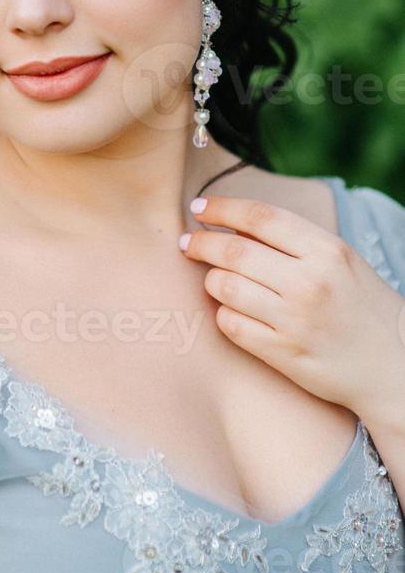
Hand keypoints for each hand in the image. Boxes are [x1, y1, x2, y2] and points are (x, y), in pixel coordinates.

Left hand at [179, 195, 404, 419]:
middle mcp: (309, 282)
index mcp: (326, 251)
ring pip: (225, 287)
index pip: (260, 217)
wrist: (392, 365)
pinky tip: (231, 308)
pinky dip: (223, 312)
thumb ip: (293, 240)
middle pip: (234, 250)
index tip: (200, 207)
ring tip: (214, 278)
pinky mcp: (283, 353)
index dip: (223, 208)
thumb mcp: (340, 259)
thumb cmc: (361, 305)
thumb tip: (233, 222)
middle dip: (201, 242)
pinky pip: (231, 324)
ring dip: (211, 279)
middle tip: (188, 241)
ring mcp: (294, 320)